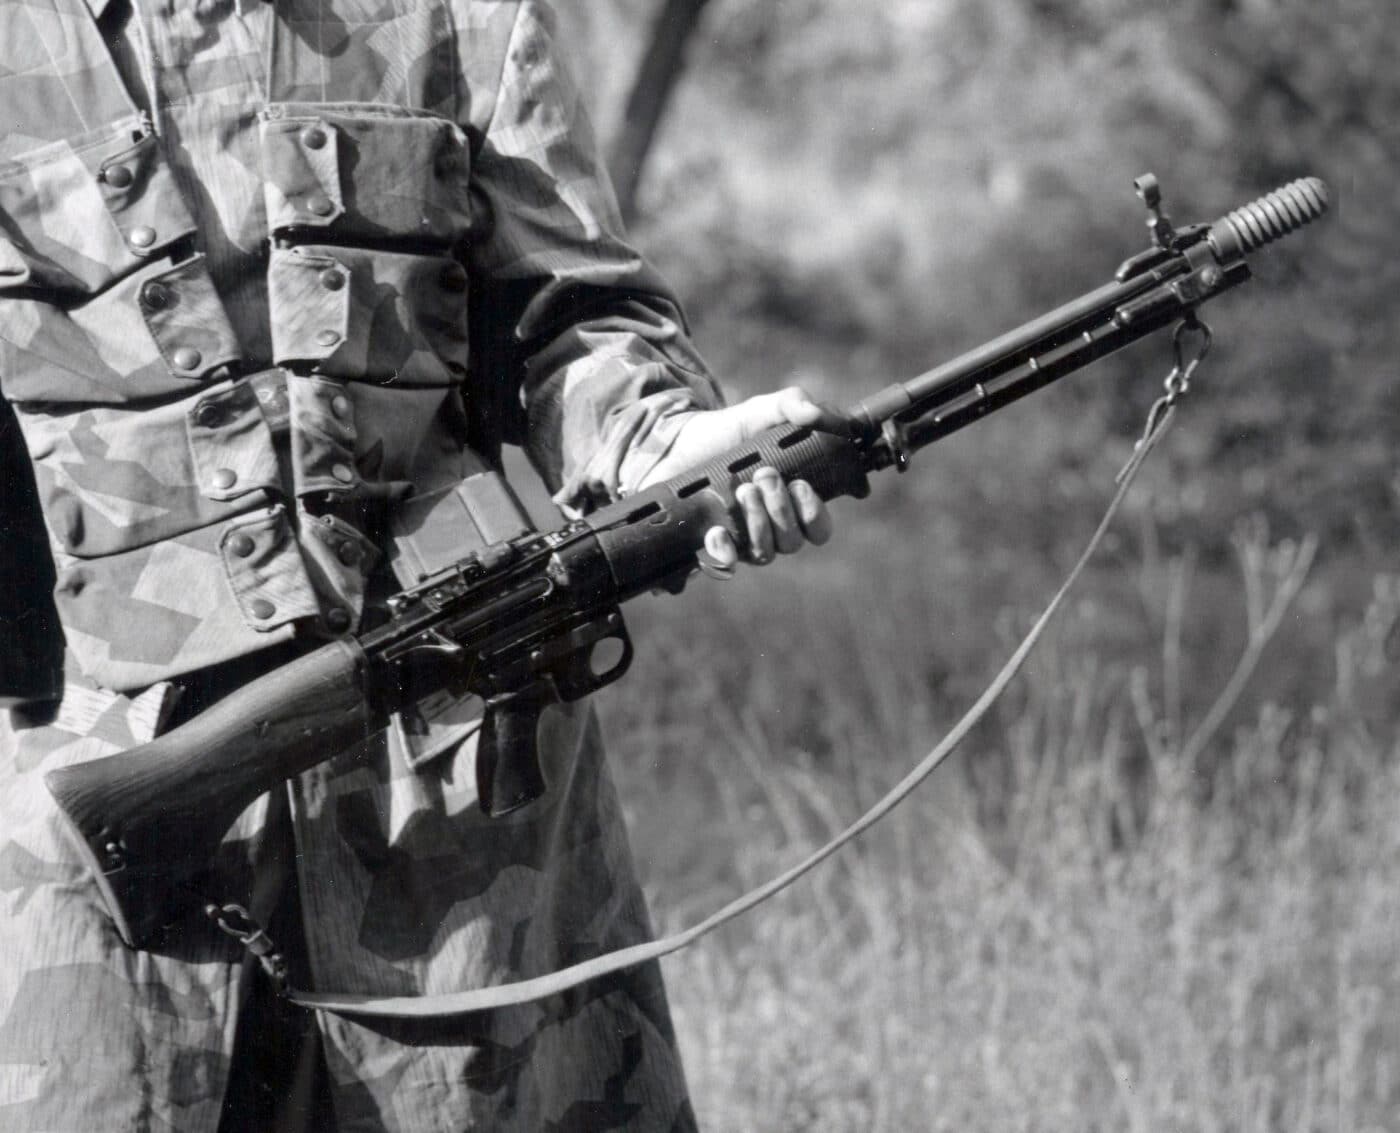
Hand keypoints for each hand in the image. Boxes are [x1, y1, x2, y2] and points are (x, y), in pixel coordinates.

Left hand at [637, 386, 846, 575]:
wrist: (677, 441)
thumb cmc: (728, 430)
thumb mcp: (762, 410)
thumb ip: (793, 404)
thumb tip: (818, 415)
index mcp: (790, 501)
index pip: (818, 528)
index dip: (815, 515)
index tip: (800, 485)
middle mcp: (769, 526)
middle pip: (792, 542)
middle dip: (781, 510)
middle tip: (763, 475)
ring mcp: (740, 539)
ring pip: (764, 554)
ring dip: (758, 524)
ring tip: (742, 490)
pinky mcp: (709, 544)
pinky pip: (724, 566)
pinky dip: (724, 552)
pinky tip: (717, 531)